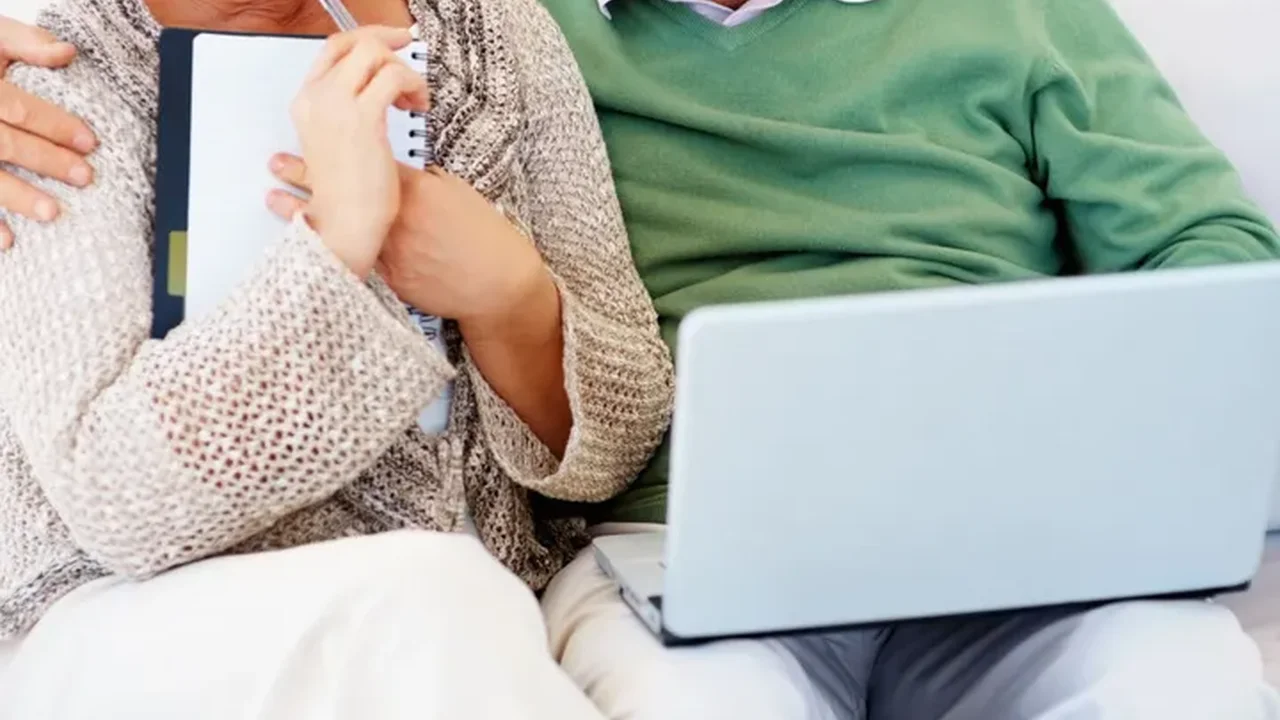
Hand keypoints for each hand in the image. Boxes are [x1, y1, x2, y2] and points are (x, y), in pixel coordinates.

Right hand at [0, 15, 96, 248]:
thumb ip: (25, 43)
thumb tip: (68, 53)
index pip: (18, 108)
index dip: (55, 125)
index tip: (90, 142)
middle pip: (3, 143)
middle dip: (44, 161)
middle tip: (84, 177)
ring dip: (15, 197)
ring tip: (52, 214)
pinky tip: (7, 241)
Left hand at [267, 160, 553, 332]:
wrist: (496, 282)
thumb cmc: (483, 235)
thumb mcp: (456, 192)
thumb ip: (422, 179)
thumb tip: (399, 172)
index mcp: (411, 189)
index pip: (365, 159)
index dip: (335, 150)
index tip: (312, 138)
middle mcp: (392, 216)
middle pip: (339, 191)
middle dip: (305, 177)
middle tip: (276, 163)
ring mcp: (388, 249)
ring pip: (336, 227)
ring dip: (304, 213)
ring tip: (273, 199)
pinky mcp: (388, 278)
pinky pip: (351, 259)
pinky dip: (328, 247)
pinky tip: (304, 243)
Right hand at [288, 26, 429, 276]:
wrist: (344, 229)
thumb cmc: (347, 199)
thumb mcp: (338, 148)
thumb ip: (347, 116)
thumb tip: (375, 98)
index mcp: (307, 103)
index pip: (334, 50)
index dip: (367, 43)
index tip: (391, 49)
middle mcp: (317, 98)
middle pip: (354, 44)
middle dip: (388, 48)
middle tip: (409, 64)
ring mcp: (336, 106)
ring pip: (374, 55)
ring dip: (403, 71)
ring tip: (414, 100)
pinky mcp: (364, 119)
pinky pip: (393, 77)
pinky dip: (412, 85)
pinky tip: (417, 106)